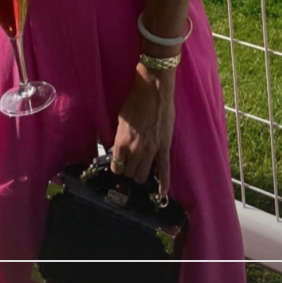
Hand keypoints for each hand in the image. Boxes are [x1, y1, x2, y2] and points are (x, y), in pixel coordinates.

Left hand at [112, 64, 175, 194]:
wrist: (153, 89)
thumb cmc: (135, 100)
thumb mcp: (120, 119)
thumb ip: (120, 137)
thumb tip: (121, 148)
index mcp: (121, 142)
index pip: (116, 167)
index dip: (118, 167)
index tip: (120, 165)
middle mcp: (134, 150)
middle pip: (130, 174)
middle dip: (129, 171)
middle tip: (131, 165)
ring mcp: (150, 150)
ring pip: (143, 175)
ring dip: (141, 175)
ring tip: (142, 169)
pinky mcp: (164, 147)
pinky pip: (165, 170)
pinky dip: (163, 183)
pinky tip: (162, 194)